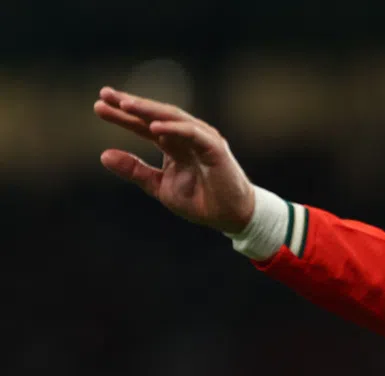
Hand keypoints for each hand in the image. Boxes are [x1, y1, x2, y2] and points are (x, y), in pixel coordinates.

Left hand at [94, 87, 255, 233]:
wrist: (231, 217)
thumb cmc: (201, 201)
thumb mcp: (159, 186)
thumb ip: (135, 170)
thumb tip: (103, 154)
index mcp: (173, 145)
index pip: (144, 125)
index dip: (122, 116)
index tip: (98, 106)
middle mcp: (186, 137)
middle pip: (155, 115)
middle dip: (131, 104)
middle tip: (105, 94)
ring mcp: (202, 139)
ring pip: (173, 117)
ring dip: (149, 110)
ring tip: (125, 105)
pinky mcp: (215, 148)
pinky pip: (192, 133)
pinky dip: (174, 128)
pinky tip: (154, 127)